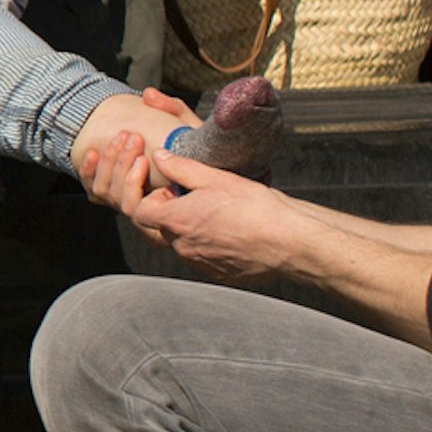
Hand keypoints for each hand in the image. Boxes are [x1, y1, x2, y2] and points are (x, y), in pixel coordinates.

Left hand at [102, 142, 299, 286]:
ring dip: (192, 228)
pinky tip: (233, 230)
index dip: (153, 197)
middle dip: (174, 210)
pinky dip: (210, 244)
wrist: (291, 242)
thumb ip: (181, 167)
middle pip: (163, 227)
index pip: (140, 212)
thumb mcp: (216, 178)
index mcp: (178, 221)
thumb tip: (160, 157)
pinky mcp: (219, 275)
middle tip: (199, 196)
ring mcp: (201, 264)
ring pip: (184, 244)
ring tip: (220, 212)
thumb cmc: (257, 208)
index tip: (174, 189)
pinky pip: (204, 258)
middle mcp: (184, 247)